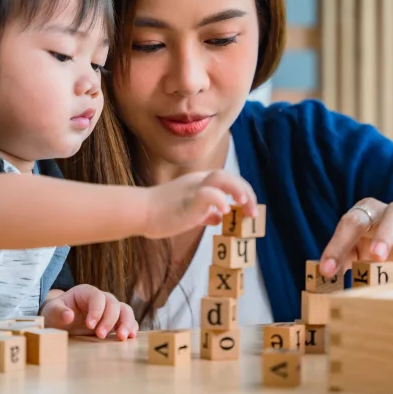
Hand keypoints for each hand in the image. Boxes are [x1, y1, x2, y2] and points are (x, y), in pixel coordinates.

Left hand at [40, 285, 138, 340]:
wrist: (60, 322)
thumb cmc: (55, 315)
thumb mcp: (51, 312)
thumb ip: (58, 312)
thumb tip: (68, 316)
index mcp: (85, 292)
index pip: (96, 296)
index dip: (96, 310)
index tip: (89, 326)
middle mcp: (100, 299)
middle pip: (113, 303)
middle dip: (109, 320)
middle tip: (100, 336)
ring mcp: (109, 310)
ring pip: (125, 310)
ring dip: (126, 323)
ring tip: (122, 338)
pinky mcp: (114, 321)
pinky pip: (128, 320)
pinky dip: (131, 327)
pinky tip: (130, 337)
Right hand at [142, 170, 257, 238]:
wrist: (140, 212)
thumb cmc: (161, 214)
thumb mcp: (189, 212)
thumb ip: (205, 212)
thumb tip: (220, 216)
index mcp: (199, 183)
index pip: (227, 181)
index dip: (242, 193)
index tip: (249, 211)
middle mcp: (198, 181)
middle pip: (227, 176)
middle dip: (245, 192)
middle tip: (252, 213)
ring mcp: (192, 188)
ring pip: (220, 178)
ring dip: (237, 189)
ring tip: (245, 204)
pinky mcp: (187, 199)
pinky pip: (207, 194)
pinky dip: (219, 199)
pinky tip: (224, 210)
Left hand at [319, 199, 392, 278]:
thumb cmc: (373, 253)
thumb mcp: (355, 258)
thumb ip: (341, 263)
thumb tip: (320, 278)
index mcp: (366, 214)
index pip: (350, 223)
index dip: (338, 246)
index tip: (328, 271)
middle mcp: (390, 213)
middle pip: (387, 215)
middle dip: (380, 235)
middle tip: (375, 257)